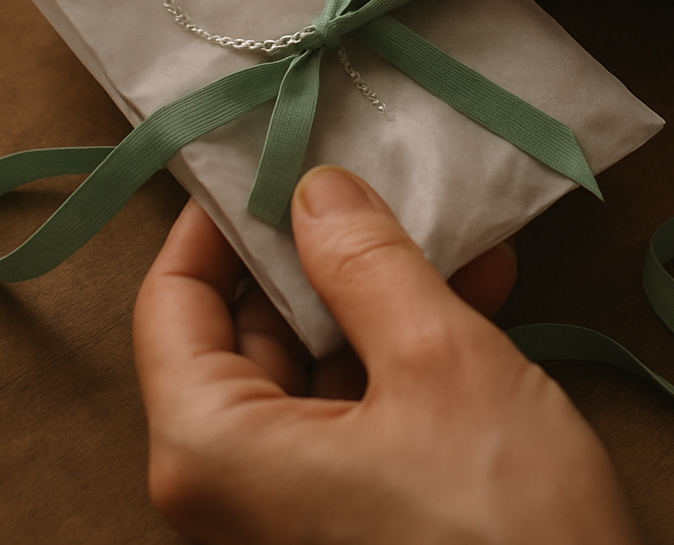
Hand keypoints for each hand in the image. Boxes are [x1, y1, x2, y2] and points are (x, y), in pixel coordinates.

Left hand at [133, 167, 641, 544]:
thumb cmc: (501, 529)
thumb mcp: (438, 360)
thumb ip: (366, 263)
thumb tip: (316, 191)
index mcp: (214, 450)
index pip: (172, 303)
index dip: (214, 225)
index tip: (262, 166)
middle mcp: (237, 486)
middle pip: (248, 331)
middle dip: (319, 253)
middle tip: (369, 184)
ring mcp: (298, 504)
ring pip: (317, 361)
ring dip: (381, 293)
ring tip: (446, 230)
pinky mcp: (357, 512)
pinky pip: (362, 404)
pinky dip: (410, 345)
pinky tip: (477, 290)